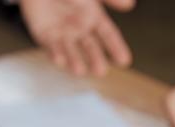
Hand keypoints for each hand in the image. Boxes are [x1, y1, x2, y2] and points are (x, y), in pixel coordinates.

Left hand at [19, 0, 135, 76]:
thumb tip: (130, 4)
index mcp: (93, 16)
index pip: (108, 35)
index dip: (116, 47)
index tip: (124, 61)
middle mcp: (79, 28)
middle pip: (90, 47)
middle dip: (95, 59)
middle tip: (101, 72)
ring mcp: (62, 33)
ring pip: (70, 50)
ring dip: (74, 61)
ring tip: (79, 71)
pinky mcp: (44, 35)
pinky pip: (50, 46)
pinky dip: (54, 53)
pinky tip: (59, 61)